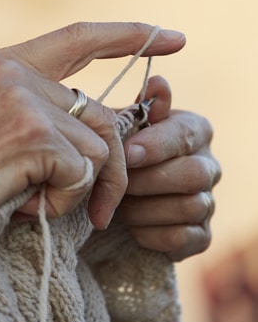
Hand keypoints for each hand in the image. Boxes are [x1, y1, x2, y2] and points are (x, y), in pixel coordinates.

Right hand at [0, 23, 185, 269]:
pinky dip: (65, 200)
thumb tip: (98, 130)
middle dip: (113, 165)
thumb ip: (31, 113)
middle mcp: (13, 72)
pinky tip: (24, 206)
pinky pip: (84, 171)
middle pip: (101, 113)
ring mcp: (21, 99)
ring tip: (34, 203)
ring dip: (79, 188)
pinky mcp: (30, 134)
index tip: (170, 36)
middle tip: (100, 208)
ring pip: (98, 145)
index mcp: (1, 64)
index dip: (129, 36)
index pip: (79, 37)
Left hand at [119, 75, 219, 260]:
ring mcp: (208, 203)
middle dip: (150, 180)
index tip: (126, 153)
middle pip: (195, 174)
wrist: (113, 198)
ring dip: (145, 208)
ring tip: (119, 204)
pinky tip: (131, 226)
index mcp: (194, 130)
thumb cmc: (119, 152)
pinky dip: (150, 234)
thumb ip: (140, 107)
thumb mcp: (123, 126)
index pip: (185, 134)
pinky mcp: (200, 236)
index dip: (156, 145)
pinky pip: (182, 239)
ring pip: (188, 207)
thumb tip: (157, 83)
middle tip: (118, 183)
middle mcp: (209, 165)